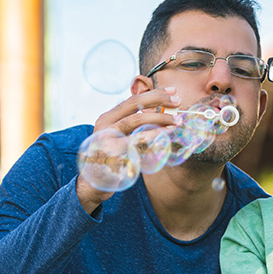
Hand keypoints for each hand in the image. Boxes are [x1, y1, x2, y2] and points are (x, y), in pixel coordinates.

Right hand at [77, 81, 181, 211]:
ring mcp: (108, 140)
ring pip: (136, 121)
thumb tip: (162, 110)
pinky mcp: (113, 155)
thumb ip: (134, 124)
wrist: (95, 182)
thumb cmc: (112, 157)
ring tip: (175, 121)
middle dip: (158, 101)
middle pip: (134, 106)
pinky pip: (137, 142)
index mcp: (107, 118)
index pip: (132, 100)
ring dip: (159, 119)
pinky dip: (153, 136)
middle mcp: (105, 126)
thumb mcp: (118, 136)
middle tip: (178, 102)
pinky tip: (164, 134)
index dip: (154, 94)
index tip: (172, 91)